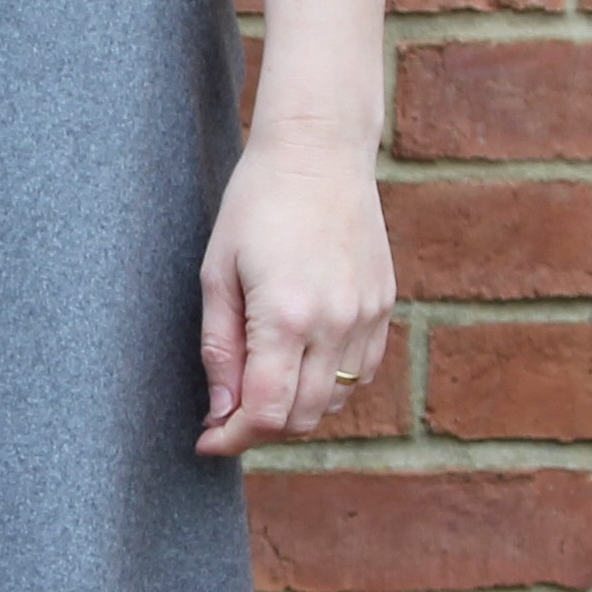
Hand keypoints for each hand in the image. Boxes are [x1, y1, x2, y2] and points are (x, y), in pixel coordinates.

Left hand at [196, 127, 394, 451]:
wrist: (319, 151)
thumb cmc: (256, 204)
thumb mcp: (217, 274)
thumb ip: (219, 349)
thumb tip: (220, 412)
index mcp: (287, 316)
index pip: (266, 413)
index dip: (233, 438)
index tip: (208, 439)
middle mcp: (335, 323)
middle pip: (302, 418)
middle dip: (260, 428)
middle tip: (227, 415)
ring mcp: (366, 316)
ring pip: (333, 401)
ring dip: (295, 408)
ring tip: (261, 384)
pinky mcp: (383, 306)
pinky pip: (359, 373)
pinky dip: (328, 384)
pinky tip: (299, 362)